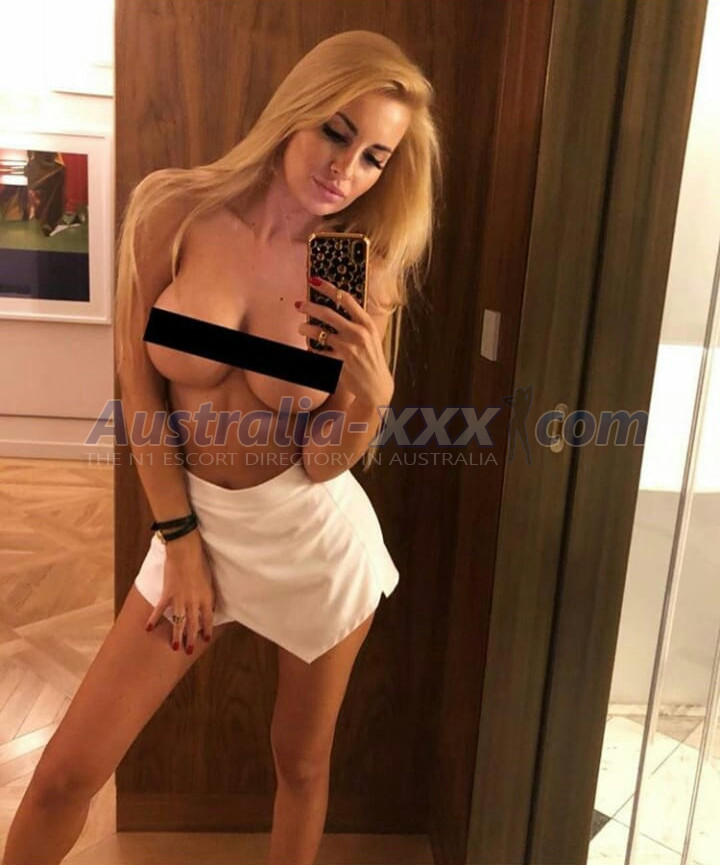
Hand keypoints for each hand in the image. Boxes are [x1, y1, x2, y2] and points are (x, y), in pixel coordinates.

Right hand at [145, 530, 216, 651]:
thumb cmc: (200, 563)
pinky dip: (154, 619)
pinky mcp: (167, 594)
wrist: (185, 552)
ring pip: (178, 622)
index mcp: (206, 598)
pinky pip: (160, 610)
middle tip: (188, 650)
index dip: (206, 630)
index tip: (205, 639)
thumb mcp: (209, 581)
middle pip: (193, 625)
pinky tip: (149, 628)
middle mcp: (194, 602)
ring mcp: (180, 600)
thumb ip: (208, 595)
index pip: (208, 619)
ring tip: (174, 647)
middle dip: (191, 639)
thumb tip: (208, 607)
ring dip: (176, 635)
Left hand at [297, 277, 393, 405]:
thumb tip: (337, 303)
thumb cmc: (371, 358)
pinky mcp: (337, 364)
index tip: (314, 281)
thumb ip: (357, 321)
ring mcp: (347, 349)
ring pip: (317, 332)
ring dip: (305, 328)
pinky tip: (310, 348)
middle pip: (326, 313)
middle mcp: (357, 334)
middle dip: (308, 306)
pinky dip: (310, 348)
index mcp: (366, 323)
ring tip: (301, 328)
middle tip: (298, 305)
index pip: (346, 298)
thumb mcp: (371, 336)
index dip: (328, 288)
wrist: (376, 386)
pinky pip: (316, 352)